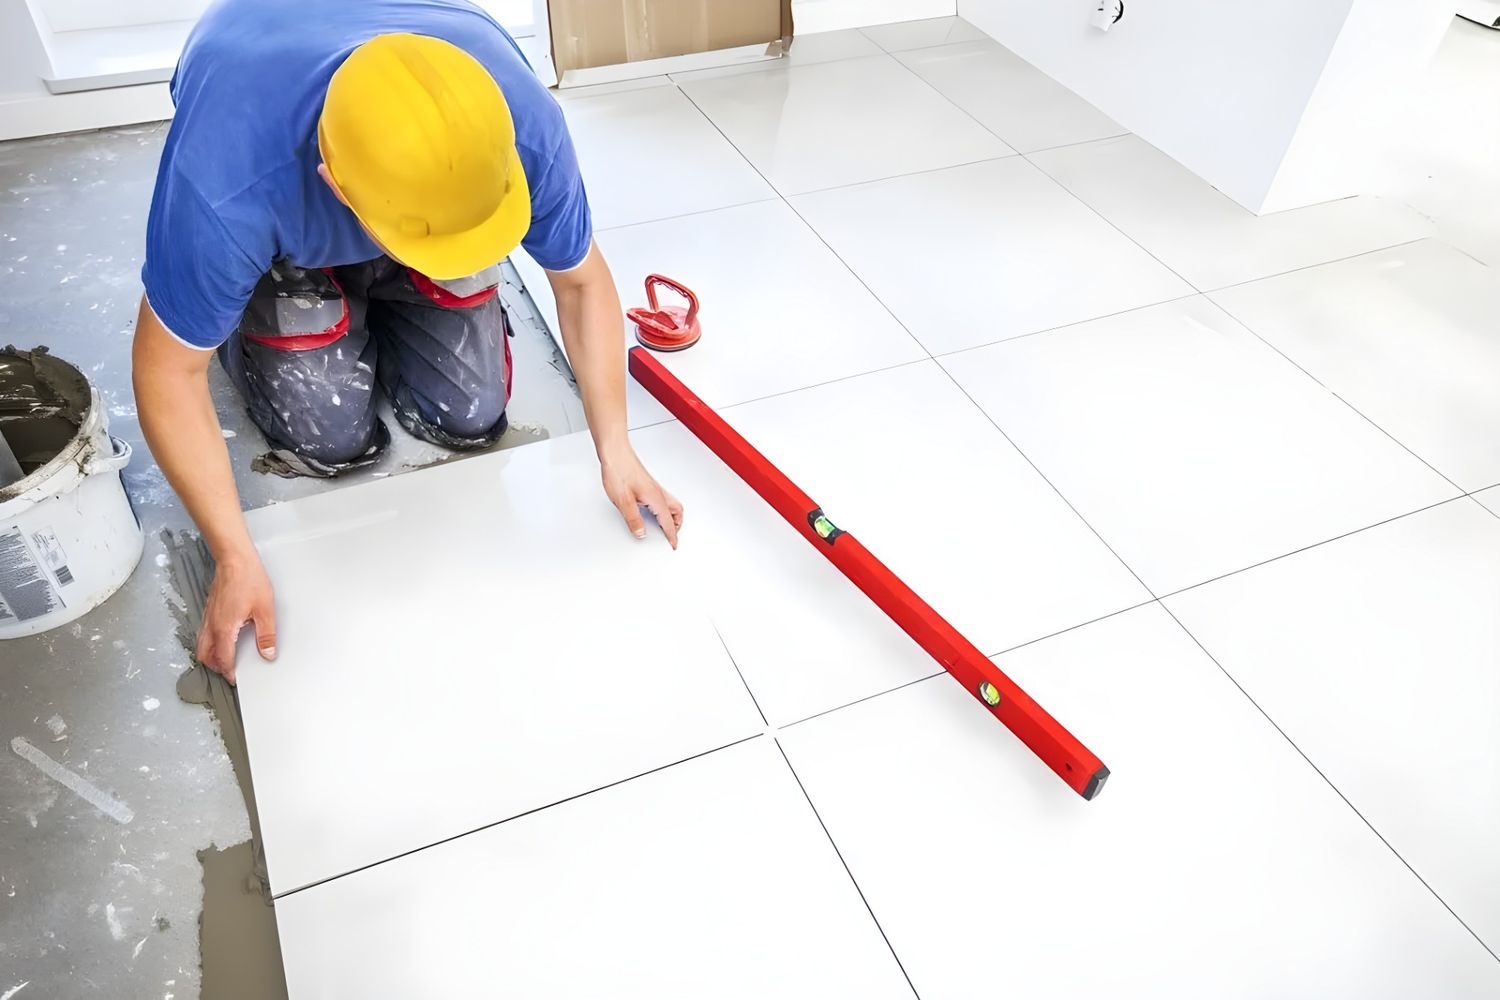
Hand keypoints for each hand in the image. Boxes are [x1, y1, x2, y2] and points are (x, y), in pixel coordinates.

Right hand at [196, 553, 277, 683]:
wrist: (234, 559)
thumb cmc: (248, 579)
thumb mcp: (265, 610)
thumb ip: (266, 635)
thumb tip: (267, 653)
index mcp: (225, 628)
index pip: (223, 659)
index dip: (229, 672)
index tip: (236, 678)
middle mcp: (212, 625)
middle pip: (206, 656)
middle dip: (216, 667)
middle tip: (229, 671)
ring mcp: (208, 617)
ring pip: (201, 645)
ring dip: (210, 656)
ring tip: (225, 659)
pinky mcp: (209, 610)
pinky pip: (203, 633)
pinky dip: (209, 643)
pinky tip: (221, 640)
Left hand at [600, 445, 683, 548]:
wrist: (615, 453)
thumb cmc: (619, 471)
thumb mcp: (623, 501)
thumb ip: (633, 520)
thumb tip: (641, 533)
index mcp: (656, 499)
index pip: (668, 522)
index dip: (672, 536)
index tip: (673, 545)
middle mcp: (658, 493)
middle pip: (677, 512)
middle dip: (677, 526)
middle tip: (672, 536)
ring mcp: (654, 488)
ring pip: (672, 505)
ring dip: (672, 517)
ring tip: (666, 527)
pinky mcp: (648, 484)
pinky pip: (663, 500)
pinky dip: (664, 509)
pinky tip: (653, 511)